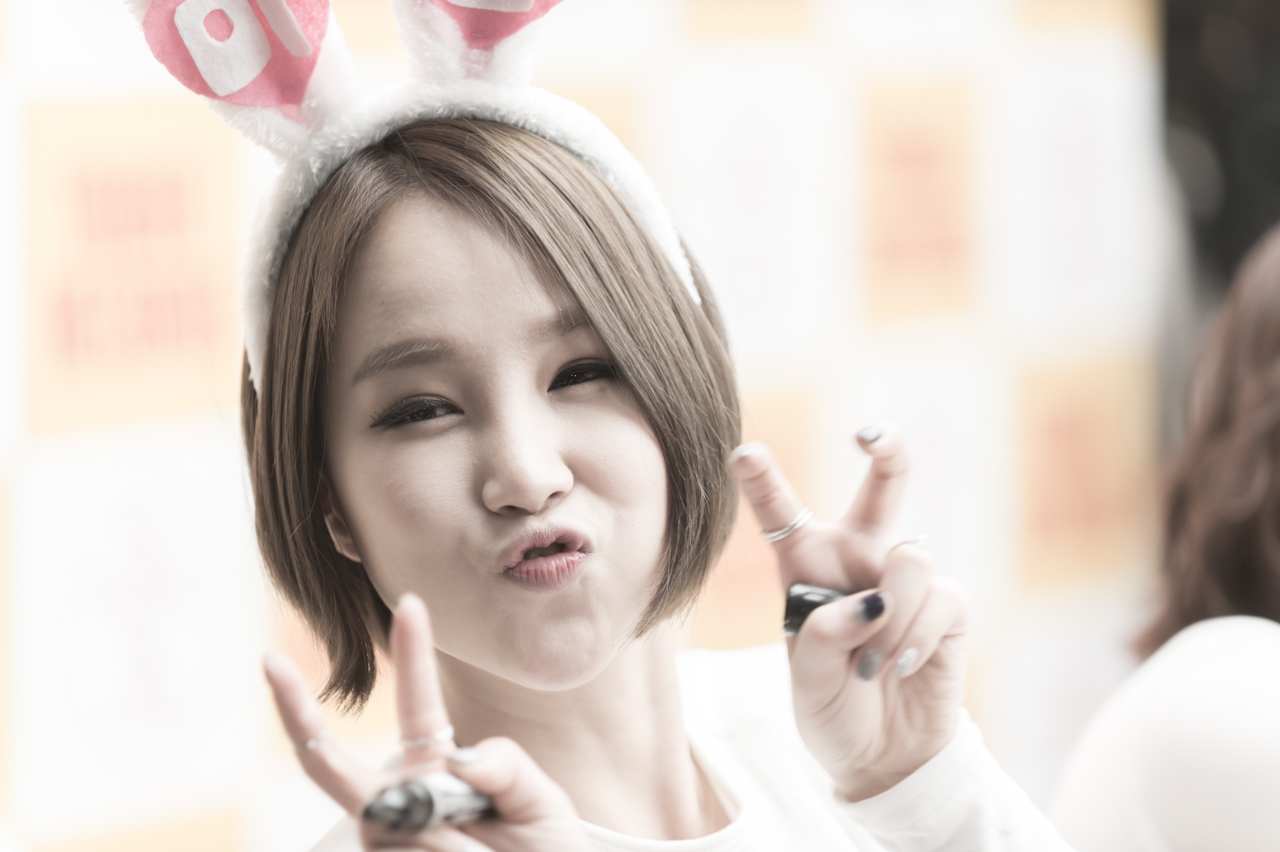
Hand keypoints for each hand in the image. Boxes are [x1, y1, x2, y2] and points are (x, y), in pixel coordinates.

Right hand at [264, 594, 589, 850]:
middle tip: (271, 661)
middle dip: (298, 713)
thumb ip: (508, 767)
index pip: (419, 706)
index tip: (411, 603)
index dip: (414, 654)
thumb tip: (455, 755)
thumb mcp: (543, 804)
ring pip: (387, 826)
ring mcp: (383, 842)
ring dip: (451, 844)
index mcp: (439, 771)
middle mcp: (400, 804)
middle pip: (332, 763)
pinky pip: (400, 848)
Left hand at [729, 426, 968, 800]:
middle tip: (870, 434)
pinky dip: (912, 637)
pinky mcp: (948, 607)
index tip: (742, 453)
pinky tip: (899, 666)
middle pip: (883, 484)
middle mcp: (860, 560)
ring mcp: (907, 580)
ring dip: (890, 617)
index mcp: (808, 568)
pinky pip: (937, 600)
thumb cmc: (834, 709)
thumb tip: (873, 600)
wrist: (883, 757)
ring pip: (908, 558)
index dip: (764, 482)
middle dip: (887, 447)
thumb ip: (826, 636)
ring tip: (870, 666)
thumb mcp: (807, 680)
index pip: (784, 515)